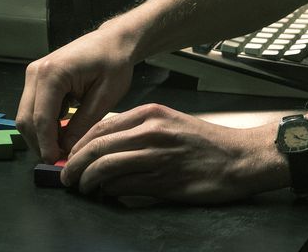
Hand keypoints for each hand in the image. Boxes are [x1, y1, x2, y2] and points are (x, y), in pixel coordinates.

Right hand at [16, 24, 137, 162]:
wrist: (114, 40)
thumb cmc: (115, 62)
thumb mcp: (106, 96)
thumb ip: (84, 123)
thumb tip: (66, 150)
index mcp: (52, 73)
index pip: (41, 118)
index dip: (47, 145)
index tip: (56, 163)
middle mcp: (35, 72)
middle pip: (26, 119)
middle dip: (40, 143)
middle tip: (60, 160)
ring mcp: (33, 74)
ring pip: (26, 116)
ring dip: (41, 135)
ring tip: (63, 147)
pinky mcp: (36, 79)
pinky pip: (33, 108)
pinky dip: (44, 123)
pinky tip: (63, 130)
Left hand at [61, 104, 284, 202]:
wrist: (240, 158)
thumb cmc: (207, 144)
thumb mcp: (171, 124)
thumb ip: (139, 131)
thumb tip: (105, 147)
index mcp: (152, 114)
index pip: (100, 127)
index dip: (78, 145)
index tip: (69, 158)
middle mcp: (151, 131)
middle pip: (96, 146)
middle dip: (74, 165)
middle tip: (67, 178)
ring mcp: (157, 156)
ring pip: (105, 167)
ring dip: (86, 181)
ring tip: (82, 189)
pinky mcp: (163, 180)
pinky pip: (123, 186)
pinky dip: (108, 192)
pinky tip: (107, 195)